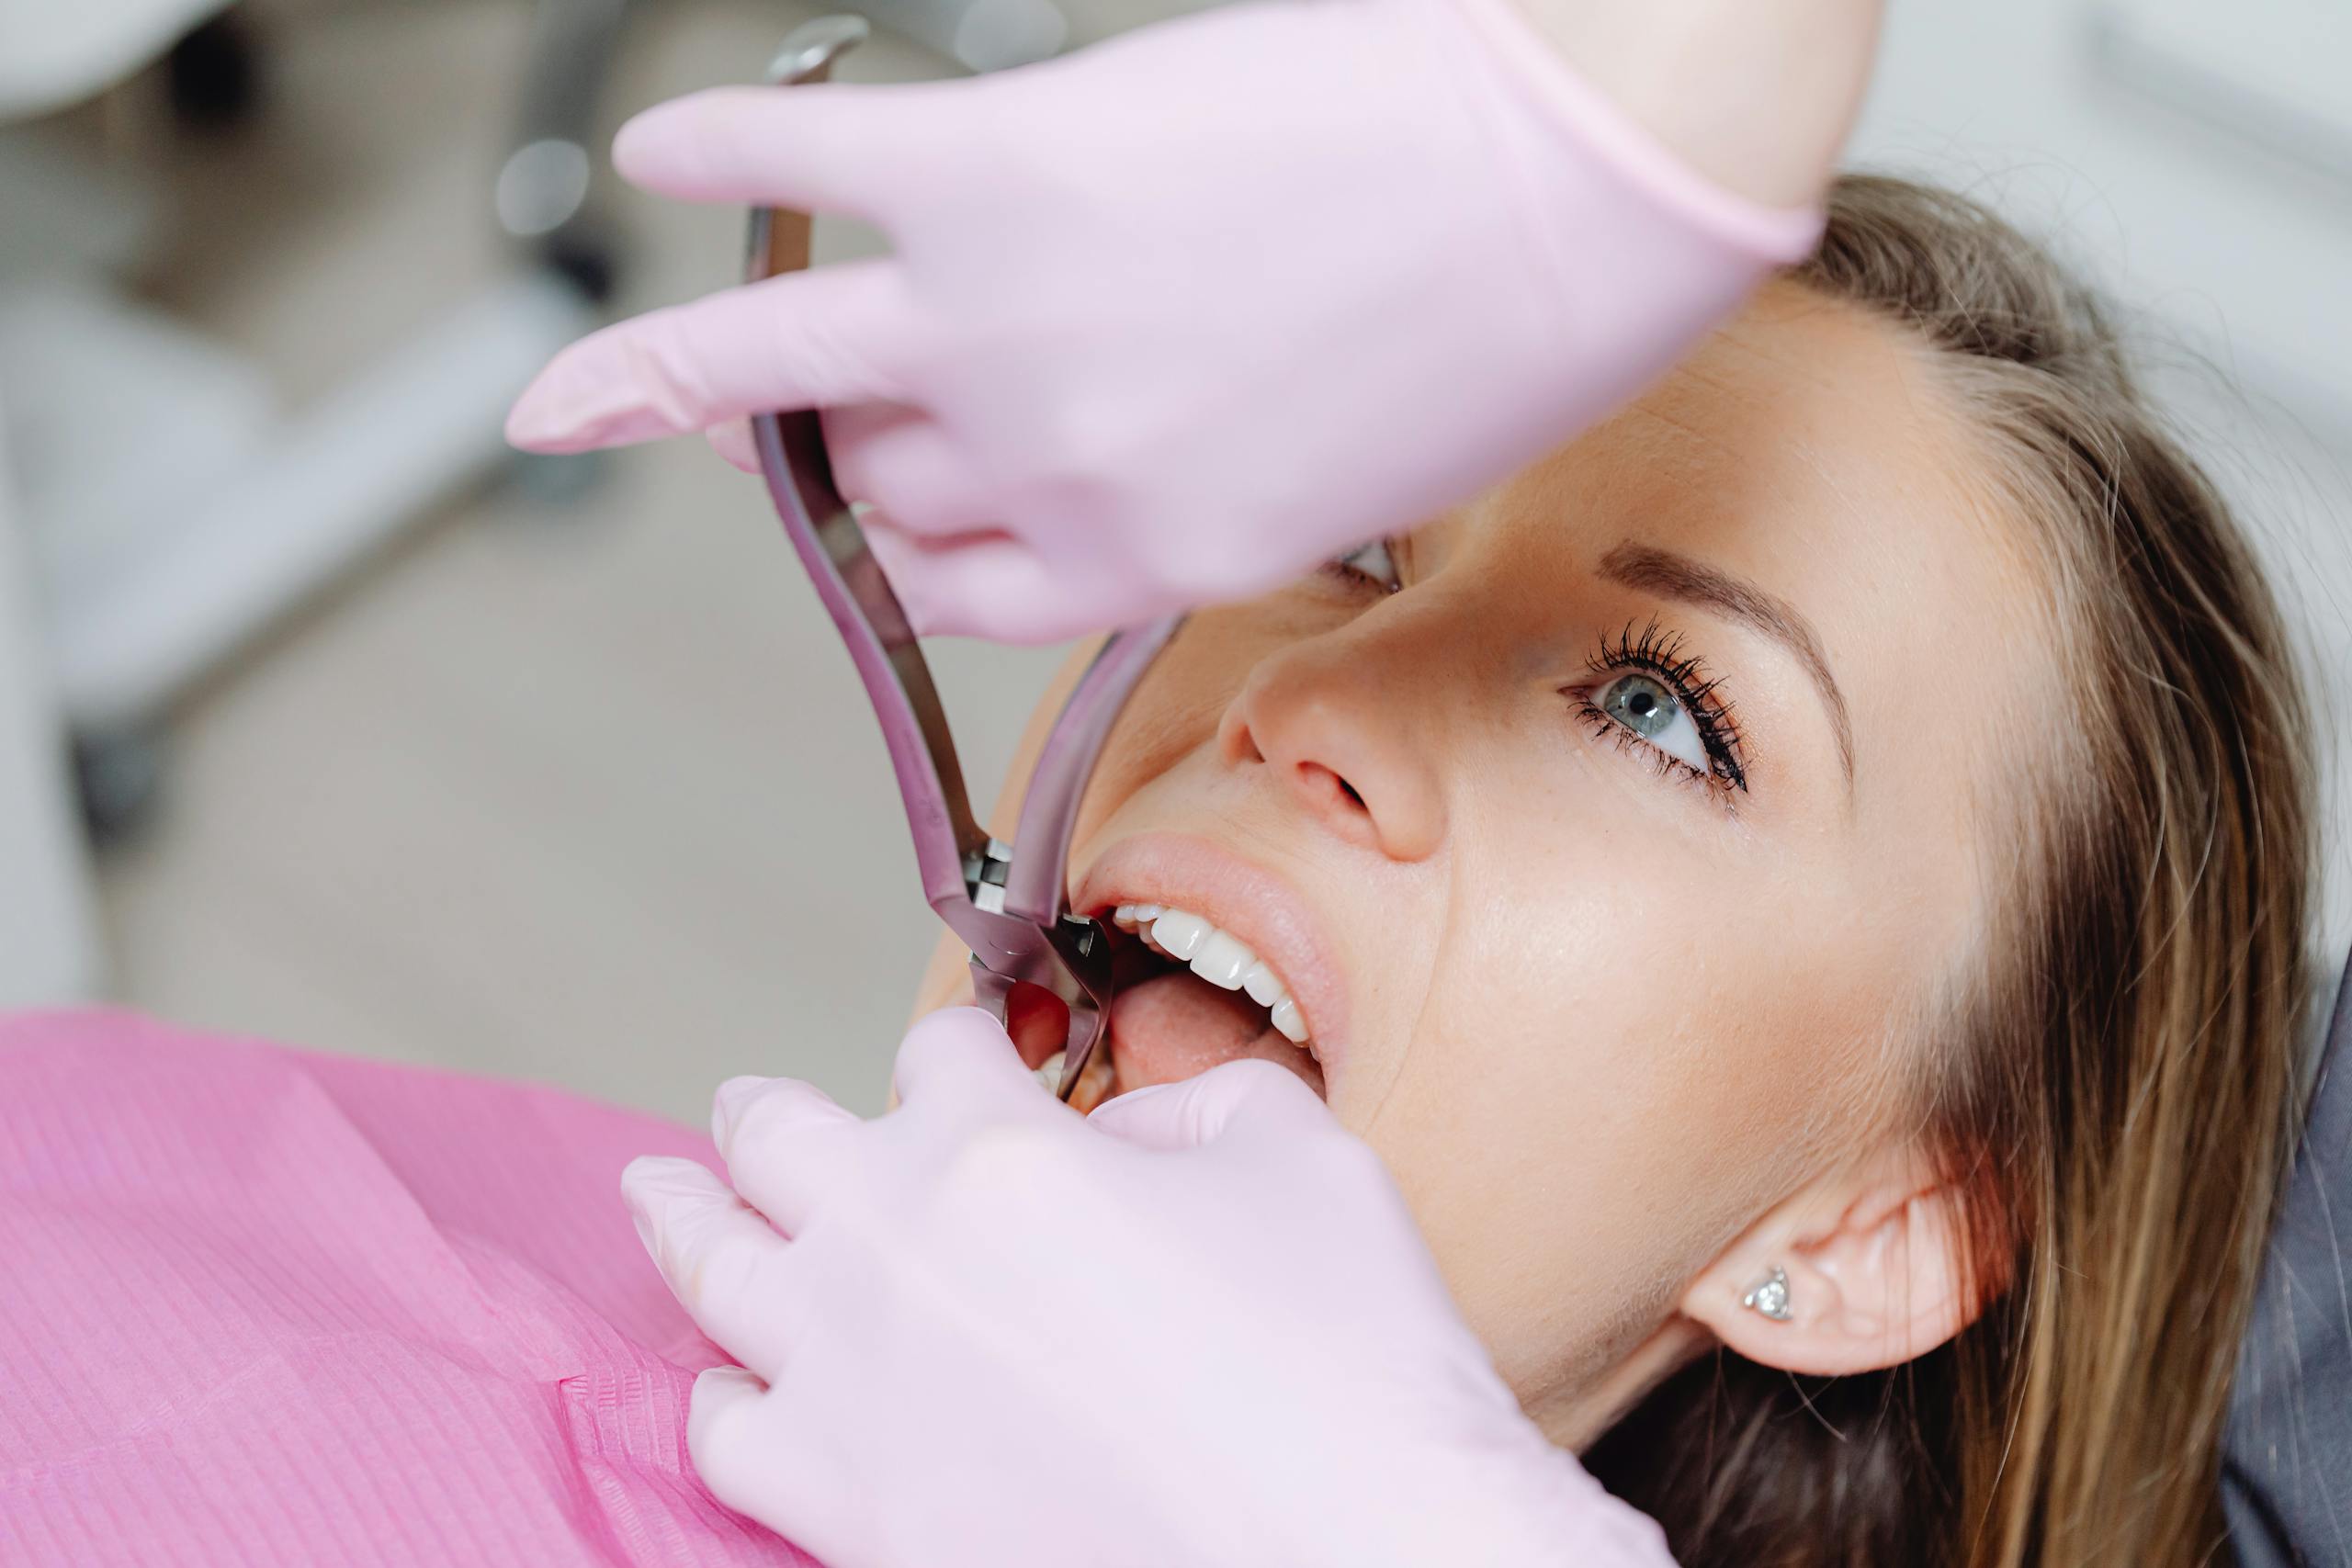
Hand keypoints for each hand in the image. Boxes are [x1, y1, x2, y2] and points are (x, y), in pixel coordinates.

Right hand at [507, 0, 1824, 641]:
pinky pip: (815, 170)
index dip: (921, 558)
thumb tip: (1131, 443)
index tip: (893, 527)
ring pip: (786, 373)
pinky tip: (661, 150)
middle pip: (883, 490)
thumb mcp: (1353, 469)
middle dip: (855, 461)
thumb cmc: (1512, 317)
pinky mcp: (1001, 169)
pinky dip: (725, 155)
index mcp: (1151, 553)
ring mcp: (1008, 326)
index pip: (966, 593)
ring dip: (677, 374)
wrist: (1583, 167)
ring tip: (579, 384)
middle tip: (819, 415)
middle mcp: (1055, 470)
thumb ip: (1210, 481)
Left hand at [621, 1008, 1673, 1567]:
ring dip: (684, 1218)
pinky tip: (728, 1384)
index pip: (937, 1054)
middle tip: (738, 1109)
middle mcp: (896, 1252)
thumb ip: (1190, 1103)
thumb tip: (1116, 1138)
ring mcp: (854, 1387)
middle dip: (760, 1112)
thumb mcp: (1301, 1156)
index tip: (968, 1064)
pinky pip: (731, 1435)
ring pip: (717, 1272)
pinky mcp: (847, 1512)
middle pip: (775, 1138)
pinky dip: (722, 1393)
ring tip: (656, 1195)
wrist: (1346, 1565)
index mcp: (999, 1151)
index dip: (961, 1050)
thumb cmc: (1346, 1372)